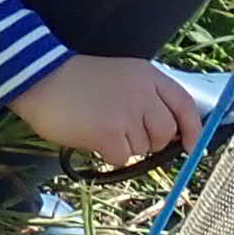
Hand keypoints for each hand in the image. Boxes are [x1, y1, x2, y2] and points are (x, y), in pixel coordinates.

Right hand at [11, 56, 202, 165]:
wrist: (40, 78)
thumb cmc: (79, 81)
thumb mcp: (122, 76)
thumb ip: (147, 97)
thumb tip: (172, 134)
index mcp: (148, 76)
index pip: (184, 104)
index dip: (193, 128)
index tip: (193, 146)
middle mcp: (143, 94)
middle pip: (166, 133)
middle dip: (151, 141)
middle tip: (125, 133)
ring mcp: (127, 114)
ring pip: (143, 147)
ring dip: (125, 145)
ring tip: (101, 125)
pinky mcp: (109, 134)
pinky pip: (122, 158)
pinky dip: (108, 154)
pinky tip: (92, 136)